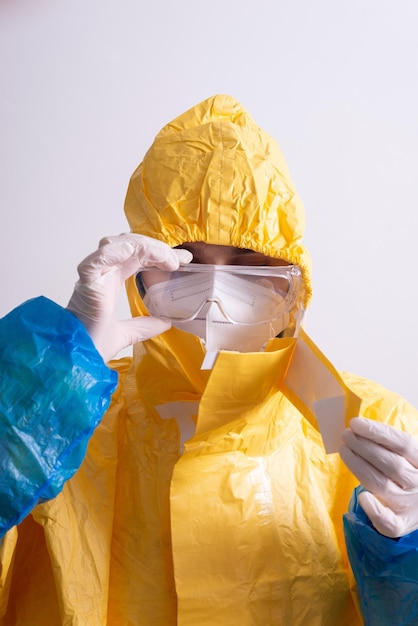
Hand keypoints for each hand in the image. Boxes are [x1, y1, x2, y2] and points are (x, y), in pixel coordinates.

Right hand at [67, 233, 191, 361]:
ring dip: (145, 247)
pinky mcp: (86, 282)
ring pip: (117, 245)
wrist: (78, 358)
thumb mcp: (128, 333)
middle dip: (157, 248)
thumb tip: (167, 322)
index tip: (183, 261)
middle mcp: (101, 275)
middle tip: (181, 259)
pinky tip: (136, 252)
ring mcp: (93, 276)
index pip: (137, 257)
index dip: (159, 255)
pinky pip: (98, 259)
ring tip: (167, 260)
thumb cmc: (91, 344)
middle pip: (130, 246)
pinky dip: (116, 251)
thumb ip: (145, 325)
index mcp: (109, 282)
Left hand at [340, 417, 417, 537]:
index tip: (355, 423)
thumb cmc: (409, 473)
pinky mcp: (401, 525)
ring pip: (382, 485)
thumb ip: (389, 445)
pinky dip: (375, 511)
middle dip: (364, 447)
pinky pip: (388, 523)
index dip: (377, 432)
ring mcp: (411, 506)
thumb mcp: (409, 456)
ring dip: (358, 466)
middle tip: (346, 435)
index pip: (402, 444)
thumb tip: (358, 428)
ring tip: (344, 449)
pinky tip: (363, 497)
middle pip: (390, 463)